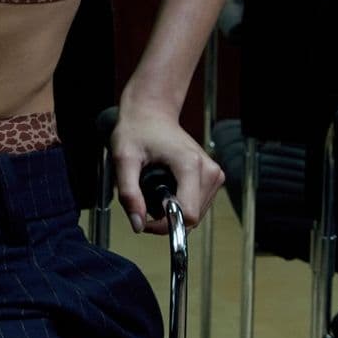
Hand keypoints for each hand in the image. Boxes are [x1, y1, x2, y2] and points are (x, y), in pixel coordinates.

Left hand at [110, 105, 224, 234]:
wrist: (151, 112)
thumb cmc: (138, 130)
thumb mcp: (124, 159)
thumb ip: (129, 193)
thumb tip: (138, 224)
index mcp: (190, 164)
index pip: (188, 214)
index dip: (165, 224)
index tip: (145, 219)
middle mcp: (209, 170)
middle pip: (192, 217)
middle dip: (166, 216)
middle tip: (145, 200)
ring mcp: (214, 173)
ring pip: (196, 214)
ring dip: (173, 211)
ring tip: (155, 190)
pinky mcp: (213, 177)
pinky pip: (198, 204)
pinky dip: (181, 203)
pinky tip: (167, 187)